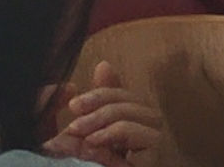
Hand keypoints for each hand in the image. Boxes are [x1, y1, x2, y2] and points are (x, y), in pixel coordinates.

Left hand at [46, 63, 165, 165]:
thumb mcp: (69, 139)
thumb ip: (80, 109)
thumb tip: (103, 66)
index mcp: (120, 131)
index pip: (126, 96)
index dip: (105, 89)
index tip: (72, 102)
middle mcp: (140, 138)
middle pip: (135, 101)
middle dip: (102, 101)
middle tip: (72, 114)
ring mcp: (150, 149)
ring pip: (143, 114)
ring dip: (108, 116)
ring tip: (80, 132)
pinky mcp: (154, 160)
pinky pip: (145, 136)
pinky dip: (117, 132)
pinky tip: (95, 144)